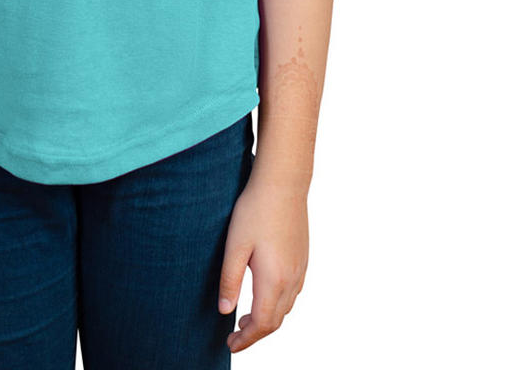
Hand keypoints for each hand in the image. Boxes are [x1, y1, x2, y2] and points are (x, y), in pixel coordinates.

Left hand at [217, 176, 308, 351]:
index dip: (246, 339)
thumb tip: (225, 311)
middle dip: (256, 332)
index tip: (230, 344)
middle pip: (276, 320)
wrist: (283, 183)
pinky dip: (278, 303)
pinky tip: (265, 293)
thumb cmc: (255, 211)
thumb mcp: (235, 245)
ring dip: (267, 319)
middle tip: (234, 335)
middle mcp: (291, 279)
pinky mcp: (302, 257)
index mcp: (273, 279)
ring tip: (246, 317)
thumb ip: (230, 280)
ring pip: (286, 307)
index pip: (262, 324)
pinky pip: (293, 292)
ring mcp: (300, 268)